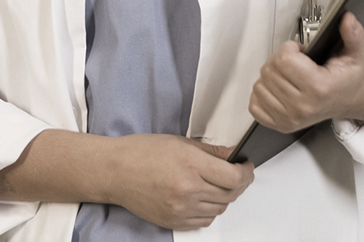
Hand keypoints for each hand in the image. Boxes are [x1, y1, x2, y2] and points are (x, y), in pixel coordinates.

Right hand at [106, 135, 253, 230]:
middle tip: (240, 173)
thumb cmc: (143, 152)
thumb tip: (233, 155)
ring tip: (223, 184)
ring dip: (227, 197)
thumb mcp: (180, 142)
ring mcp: (180, 209)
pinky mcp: (173, 221)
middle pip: (230, 194)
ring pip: (219, 209)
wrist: (116, 171)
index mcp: (191, 165)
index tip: (247, 166)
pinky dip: (212, 210)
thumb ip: (211, 151)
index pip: (233, 177)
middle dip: (240, 183)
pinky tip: (208, 198)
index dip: (246, 172)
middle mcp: (187, 189)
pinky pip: (204, 221)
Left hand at [248, 12, 363, 131]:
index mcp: (319, 88)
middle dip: (280, 59)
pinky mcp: (281, 126)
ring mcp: (290, 119)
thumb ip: (353, 33)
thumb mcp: (356, 52)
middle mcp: (303, 107)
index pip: (284, 59)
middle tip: (296, 62)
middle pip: (269, 70)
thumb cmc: (348, 77)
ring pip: (259, 85)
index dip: (290, 48)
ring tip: (290, 75)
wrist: (350, 99)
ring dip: (272, 75)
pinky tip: (279, 88)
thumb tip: (346, 18)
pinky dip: (263, 93)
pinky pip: (254, 104)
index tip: (301, 51)